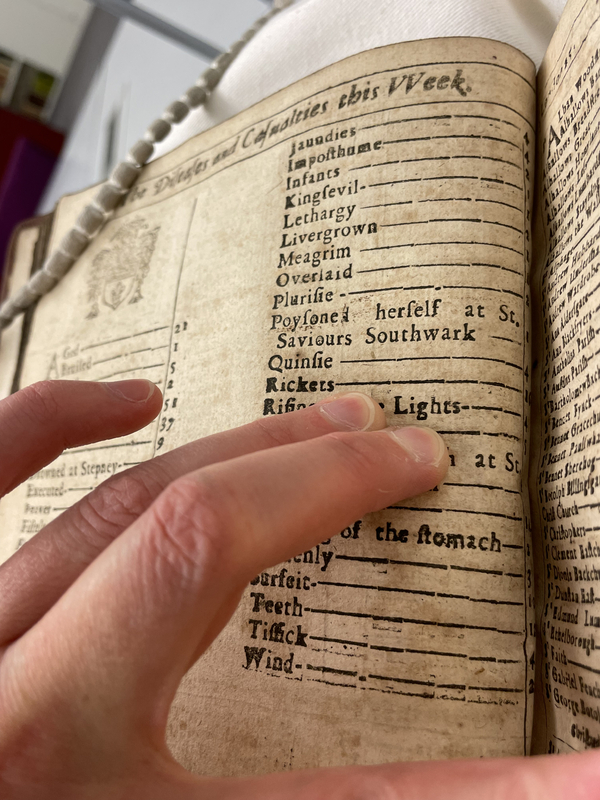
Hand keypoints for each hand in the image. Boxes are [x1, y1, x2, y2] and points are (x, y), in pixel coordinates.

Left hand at [0, 380, 595, 798]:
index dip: (491, 790)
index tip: (586, 760)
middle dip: (325, 486)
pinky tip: (128, 401)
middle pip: (195, 547)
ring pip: (113, 503)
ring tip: (328, 419)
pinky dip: (51, 421)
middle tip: (407, 450)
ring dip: (235, 446)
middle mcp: (20, 725)